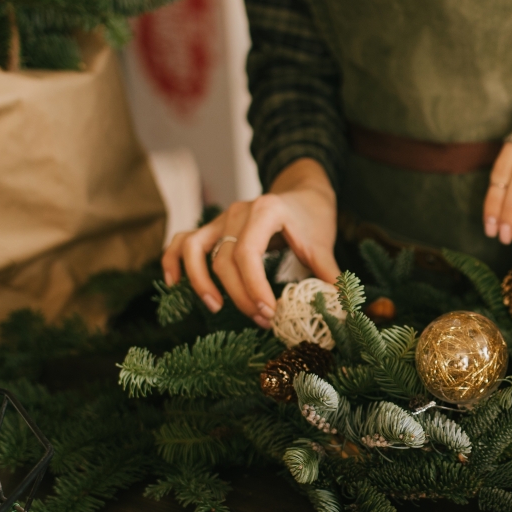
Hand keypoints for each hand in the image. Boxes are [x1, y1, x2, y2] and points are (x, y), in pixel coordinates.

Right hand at [161, 158, 337, 327]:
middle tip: (262, 320)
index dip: (253, 288)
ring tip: (215, 307)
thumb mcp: (323, 243)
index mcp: (265, 211)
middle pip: (223, 259)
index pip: (247, 254)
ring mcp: (220, 218)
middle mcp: (237, 211)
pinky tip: (174, 283)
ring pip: (195, 248)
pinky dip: (173, 260)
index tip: (270, 313)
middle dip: (239, 295)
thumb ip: (327, 272)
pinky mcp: (212, 227)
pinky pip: (183, 241)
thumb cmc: (311, 218)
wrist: (302, 192)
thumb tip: (338, 305)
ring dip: (200, 280)